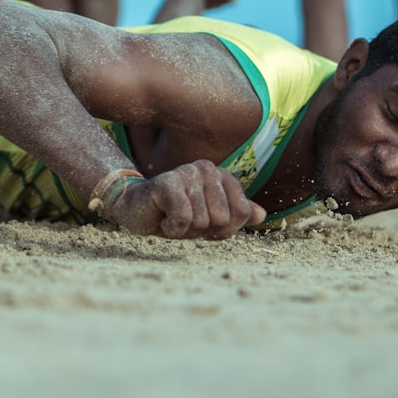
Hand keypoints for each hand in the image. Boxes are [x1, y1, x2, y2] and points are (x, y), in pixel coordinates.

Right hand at [103, 160, 265, 239]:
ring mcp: (187, 173)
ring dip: (185, 229)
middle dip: (202, 229)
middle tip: (183, 219)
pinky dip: (171, 228)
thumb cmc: (174, 213)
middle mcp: (207, 168)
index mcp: (222, 175)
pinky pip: (183, 219)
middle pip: (223, 219)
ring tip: (170, 216)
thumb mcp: (209, 217)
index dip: (223, 229)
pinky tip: (162, 218)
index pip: (242, 213)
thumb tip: (262, 215)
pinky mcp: (167, 183)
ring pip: (202, 221)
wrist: (135, 210)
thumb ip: (236, 214)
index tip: (204, 222)